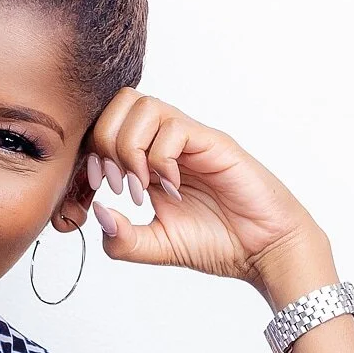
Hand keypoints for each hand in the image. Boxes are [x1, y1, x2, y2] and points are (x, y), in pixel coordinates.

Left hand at [56, 91, 331, 304]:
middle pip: (119, 103)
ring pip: (143, 106)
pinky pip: (173, 128)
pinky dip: (160, 158)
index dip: (90, 154)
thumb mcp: (157, 248)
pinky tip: (172, 186)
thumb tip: (98, 212)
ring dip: (130, 148)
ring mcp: (190, 140)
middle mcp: (167, 143)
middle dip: (105, 143)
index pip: (106, 128)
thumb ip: (123, 239)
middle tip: (119, 184)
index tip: (96, 190)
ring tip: (144, 186)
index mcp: (149, 161)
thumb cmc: (218, 243)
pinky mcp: (212, 143)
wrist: (262, 250)